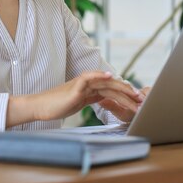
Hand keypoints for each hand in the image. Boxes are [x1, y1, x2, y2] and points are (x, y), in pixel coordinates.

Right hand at [7, 71, 143, 126]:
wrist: (41, 107)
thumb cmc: (58, 105)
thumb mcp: (80, 102)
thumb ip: (92, 98)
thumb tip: (106, 99)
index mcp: (90, 88)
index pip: (111, 89)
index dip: (125, 94)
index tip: (137, 101)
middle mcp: (88, 83)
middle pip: (112, 85)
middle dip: (127, 92)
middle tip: (141, 98)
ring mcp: (81, 84)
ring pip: (105, 83)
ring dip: (120, 87)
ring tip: (133, 93)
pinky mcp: (75, 87)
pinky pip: (88, 78)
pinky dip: (99, 76)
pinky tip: (109, 76)